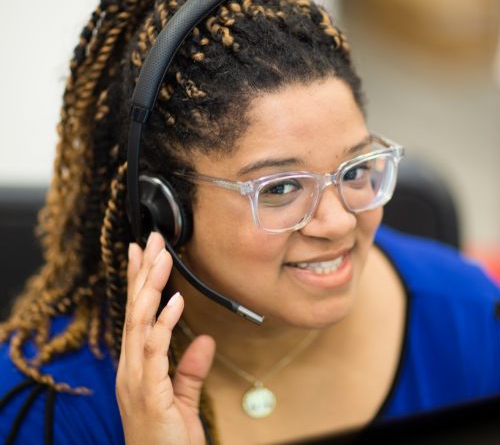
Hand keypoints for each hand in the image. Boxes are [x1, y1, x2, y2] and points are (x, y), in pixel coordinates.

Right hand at [116, 232, 215, 444]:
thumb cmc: (167, 441)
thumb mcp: (181, 400)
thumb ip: (190, 370)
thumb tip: (204, 340)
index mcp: (137, 366)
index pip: (138, 315)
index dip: (140, 282)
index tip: (144, 252)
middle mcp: (132, 367)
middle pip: (135, 310)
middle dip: (143, 272)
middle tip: (151, 239)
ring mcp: (136, 378)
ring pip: (140, 322)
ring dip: (151, 287)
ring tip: (162, 257)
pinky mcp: (148, 391)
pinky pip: (155, 349)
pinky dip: (163, 322)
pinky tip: (173, 300)